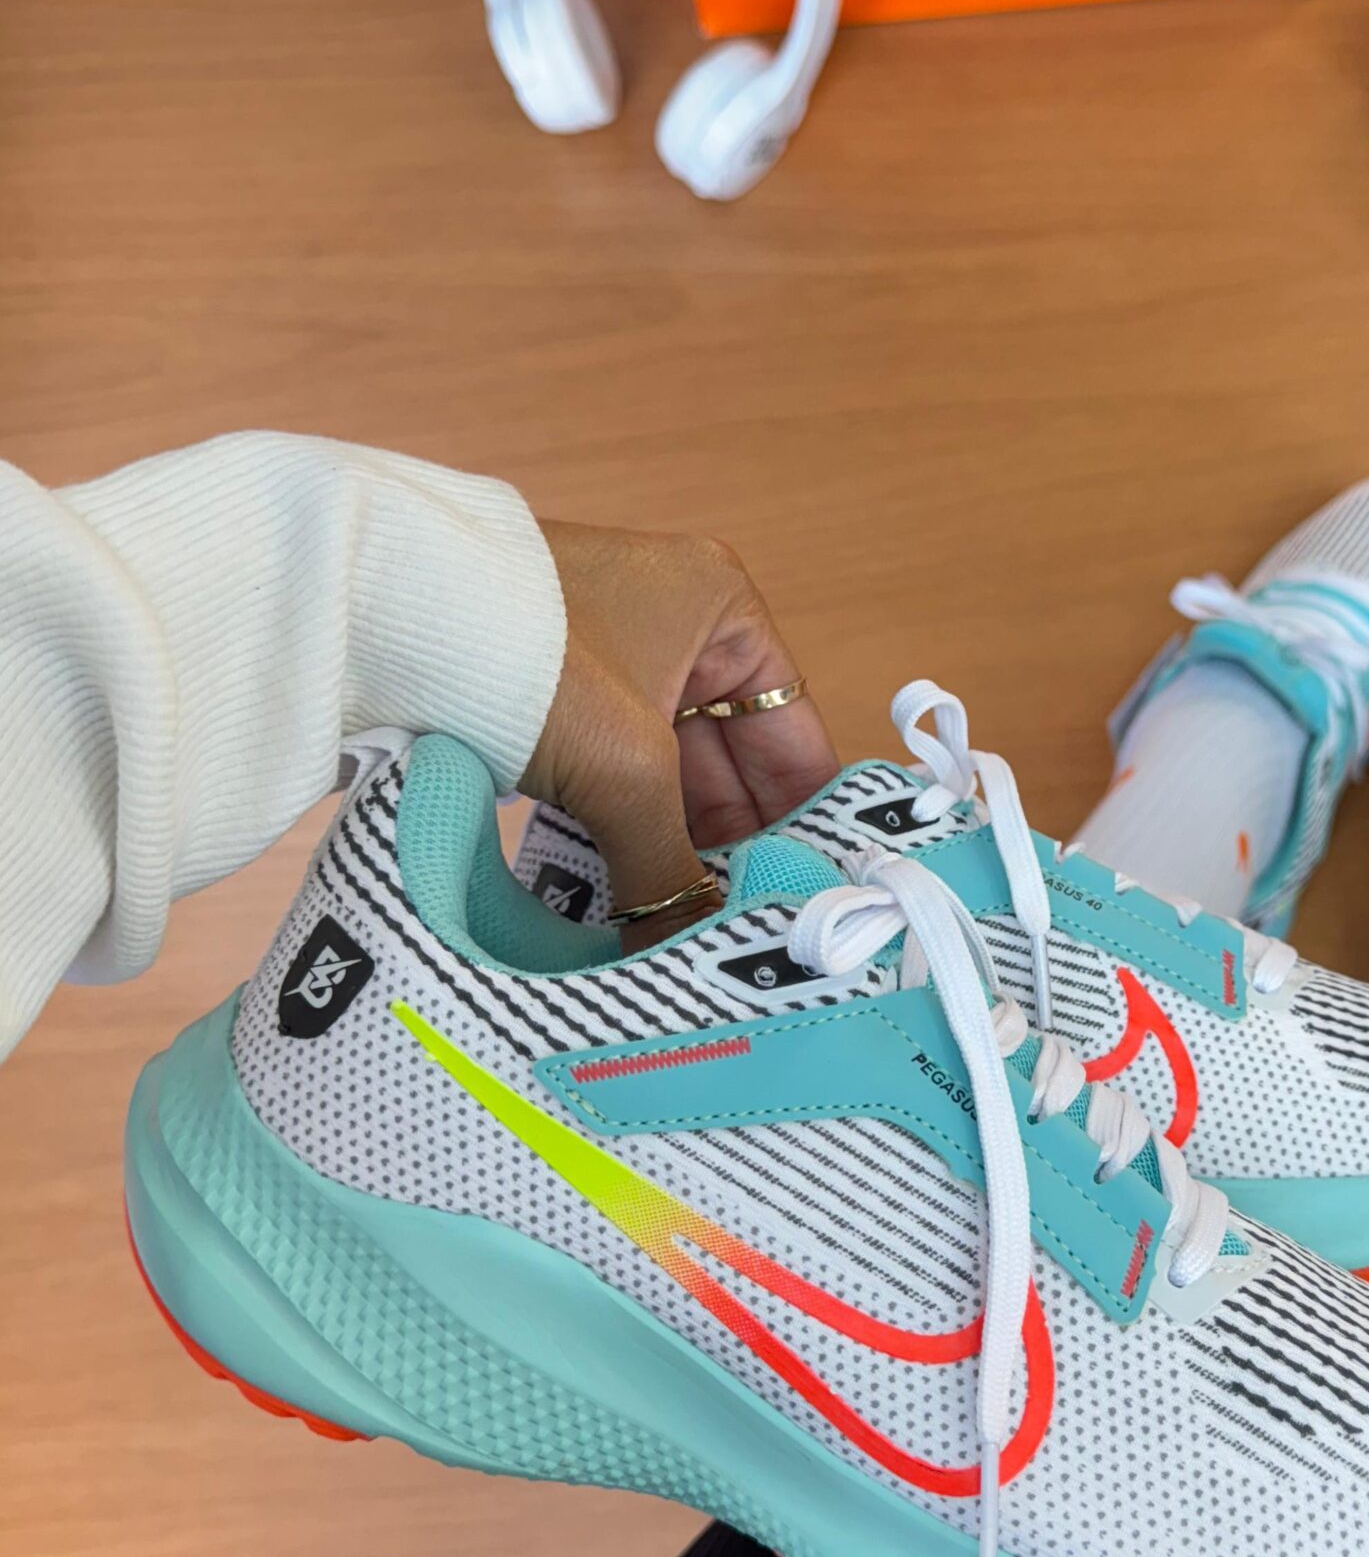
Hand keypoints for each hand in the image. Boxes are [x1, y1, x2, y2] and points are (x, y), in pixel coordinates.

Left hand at [522, 524, 836, 933]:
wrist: (368, 611)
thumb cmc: (523, 652)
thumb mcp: (625, 770)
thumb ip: (671, 867)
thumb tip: (693, 951)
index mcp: (718, 606)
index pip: (789, 728)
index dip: (803, 812)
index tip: (812, 886)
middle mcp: (669, 623)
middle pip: (726, 758)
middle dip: (733, 843)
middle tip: (749, 924)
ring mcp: (601, 657)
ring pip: (659, 774)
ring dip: (669, 846)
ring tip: (689, 922)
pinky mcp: (539, 693)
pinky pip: (600, 777)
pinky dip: (612, 832)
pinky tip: (624, 894)